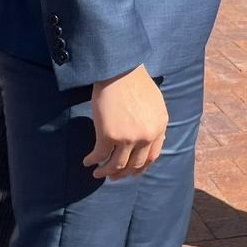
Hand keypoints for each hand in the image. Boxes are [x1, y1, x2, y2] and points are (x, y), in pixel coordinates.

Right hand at [84, 66, 167, 180]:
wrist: (119, 70)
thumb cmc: (135, 81)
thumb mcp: (155, 103)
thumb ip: (154, 122)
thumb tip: (149, 139)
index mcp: (159, 127)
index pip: (152, 156)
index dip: (140, 167)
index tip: (131, 171)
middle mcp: (147, 136)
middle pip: (135, 165)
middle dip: (123, 173)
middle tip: (113, 177)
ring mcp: (128, 138)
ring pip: (117, 165)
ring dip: (106, 172)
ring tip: (98, 174)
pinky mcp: (109, 135)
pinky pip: (100, 154)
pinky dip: (93, 160)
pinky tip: (87, 161)